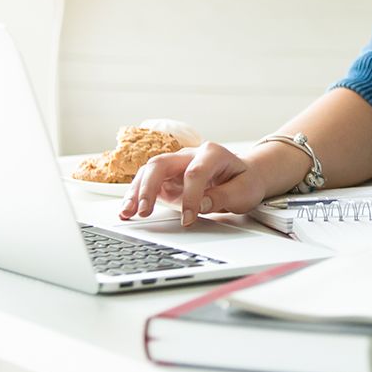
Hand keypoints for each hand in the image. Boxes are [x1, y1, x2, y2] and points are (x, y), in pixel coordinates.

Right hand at [119, 141, 268, 226]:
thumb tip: (201, 205)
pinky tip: (127, 210)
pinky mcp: (167, 178)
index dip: (190, 196)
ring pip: (149, 171)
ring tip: (128, 212)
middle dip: (150, 187)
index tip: (188, 218)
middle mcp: (190, 155)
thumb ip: (223, 196)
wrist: (242, 176)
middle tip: (145, 211)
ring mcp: (176, 165)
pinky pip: (147, 182)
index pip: (195, 172)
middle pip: (162, 164)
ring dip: (136, 192)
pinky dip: (136, 196)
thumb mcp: (244, 191)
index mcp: (212, 153)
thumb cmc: (243, 181)